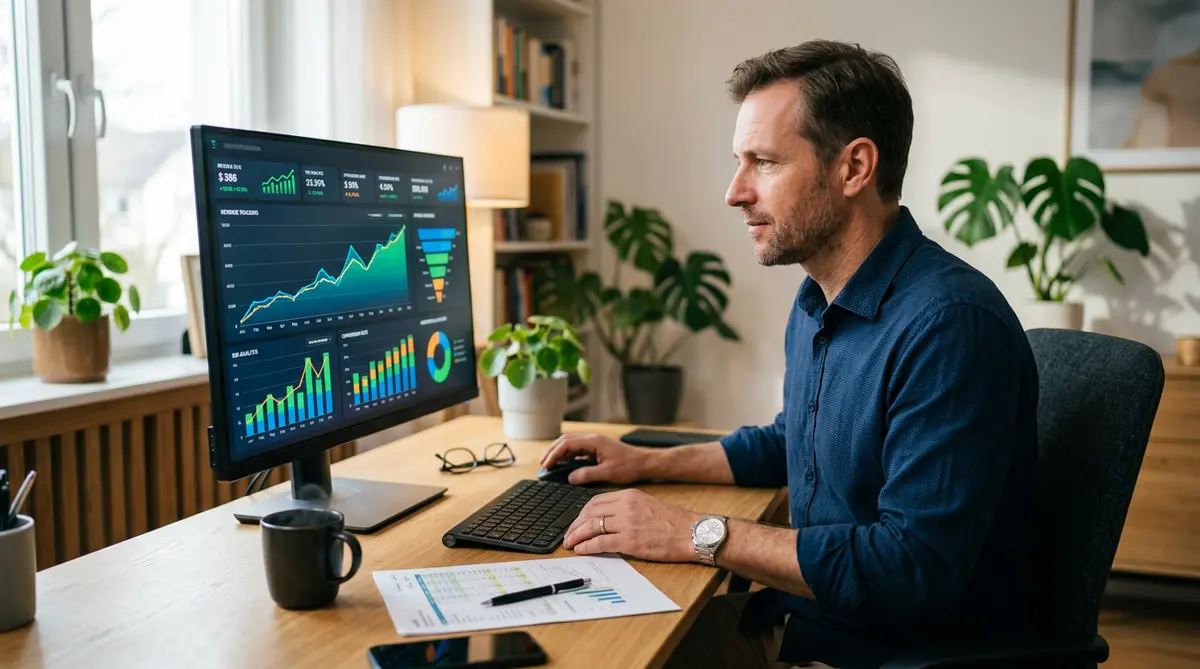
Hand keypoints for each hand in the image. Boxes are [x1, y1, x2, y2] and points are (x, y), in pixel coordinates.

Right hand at [539, 433, 648, 484]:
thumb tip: (570, 478)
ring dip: (559, 453)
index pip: (567, 444)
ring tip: (549, 465)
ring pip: (571, 445)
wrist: (645, 463)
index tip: (546, 465)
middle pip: (566, 441)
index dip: (554, 454)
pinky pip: (578, 451)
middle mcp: (592, 440)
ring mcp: (594, 444)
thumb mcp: (608, 473)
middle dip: (552, 451)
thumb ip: (587, 474)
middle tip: (542, 464)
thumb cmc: (630, 466)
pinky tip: (563, 466)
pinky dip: (568, 457)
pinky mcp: (597, 450)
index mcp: (594, 441)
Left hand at [562, 489, 700, 562]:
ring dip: (577, 536)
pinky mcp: (630, 541)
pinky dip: (587, 546)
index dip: (581, 514)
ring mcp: (627, 523)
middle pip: (589, 513)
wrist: (692, 532)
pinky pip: (601, 543)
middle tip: (568, 535)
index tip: (576, 523)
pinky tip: (581, 550)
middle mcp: (625, 506)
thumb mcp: (647, 505)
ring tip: (570, 544)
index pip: (595, 501)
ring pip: (591, 527)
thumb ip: (627, 508)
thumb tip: (607, 519)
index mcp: (629, 496)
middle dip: (575, 525)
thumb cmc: (673, 522)